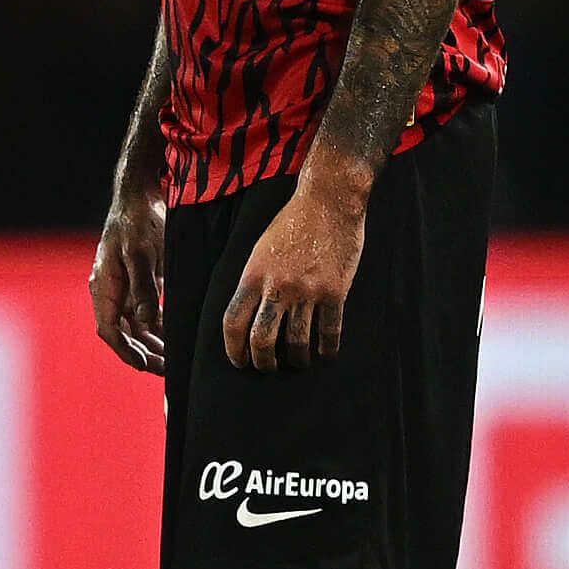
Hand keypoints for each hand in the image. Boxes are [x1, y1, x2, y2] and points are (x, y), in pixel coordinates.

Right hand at [89, 178, 167, 373]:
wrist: (141, 197)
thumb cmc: (139, 222)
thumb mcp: (143, 254)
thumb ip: (144, 288)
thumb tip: (146, 321)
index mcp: (104, 286)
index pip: (109, 329)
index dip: (126, 350)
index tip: (145, 366)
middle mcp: (111, 291)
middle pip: (123, 333)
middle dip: (143, 354)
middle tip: (168, 371)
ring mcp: (124, 289)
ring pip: (136, 327)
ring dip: (152, 345)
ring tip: (174, 361)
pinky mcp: (139, 284)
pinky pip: (146, 315)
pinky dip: (159, 329)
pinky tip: (176, 339)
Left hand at [222, 165, 367, 370]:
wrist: (327, 201)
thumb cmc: (291, 223)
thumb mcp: (259, 249)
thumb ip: (254, 281)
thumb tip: (248, 313)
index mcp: (252, 276)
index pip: (233, 323)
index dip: (233, 349)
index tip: (238, 361)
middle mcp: (277, 287)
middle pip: (262, 340)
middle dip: (262, 362)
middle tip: (266, 367)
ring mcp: (307, 291)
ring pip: (296, 342)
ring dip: (296, 360)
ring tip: (297, 363)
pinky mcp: (335, 292)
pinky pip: (329, 332)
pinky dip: (326, 349)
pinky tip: (324, 353)